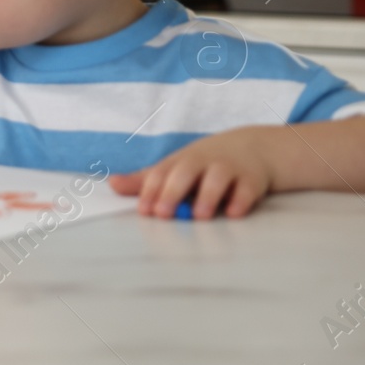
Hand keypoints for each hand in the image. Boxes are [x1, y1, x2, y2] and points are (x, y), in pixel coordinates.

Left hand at [108, 126, 277, 218]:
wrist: (251, 148)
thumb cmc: (203, 164)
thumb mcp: (174, 168)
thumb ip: (145, 180)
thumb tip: (112, 185)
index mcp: (179, 162)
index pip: (160, 173)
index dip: (150, 191)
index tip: (144, 211)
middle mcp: (201, 163)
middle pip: (184, 173)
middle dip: (172, 192)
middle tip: (163, 214)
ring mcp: (228, 169)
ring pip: (217, 179)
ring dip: (207, 196)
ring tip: (200, 216)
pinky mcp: (252, 179)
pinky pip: (247, 188)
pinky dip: (241, 200)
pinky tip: (234, 213)